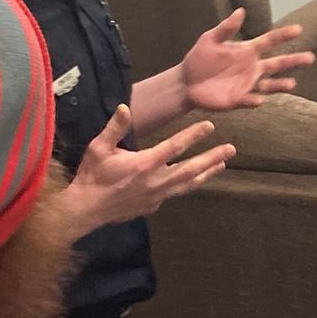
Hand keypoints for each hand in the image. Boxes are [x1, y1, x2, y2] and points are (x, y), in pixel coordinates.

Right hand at [57, 107, 233, 233]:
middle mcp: (156, 181)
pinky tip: (193, 180)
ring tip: (222, 165)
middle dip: (212, 157)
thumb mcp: (99, 148)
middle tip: (231, 149)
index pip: (175, 146)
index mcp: (144, 164)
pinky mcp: (153, 206)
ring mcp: (156, 196)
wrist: (85, 210)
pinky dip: (187, 186)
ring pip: (188, 184)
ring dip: (206, 173)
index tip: (209, 126)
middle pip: (191, 168)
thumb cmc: (92, 176)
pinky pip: (174, 193)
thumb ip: (115, 128)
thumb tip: (125, 107)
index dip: (194, 135)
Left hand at [180, 9, 314, 112]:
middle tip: (311, 57)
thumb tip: (241, 11)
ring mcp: (247, 84)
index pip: (269, 41)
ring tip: (292, 83)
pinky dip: (255, 100)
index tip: (298, 29)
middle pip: (277, 64)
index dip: (283, 35)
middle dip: (294, 61)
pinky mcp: (238, 100)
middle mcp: (252, 68)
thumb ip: (227, 28)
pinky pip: (249, 100)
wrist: (187, 82)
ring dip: (280, 84)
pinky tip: (259, 99)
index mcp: (247, 50)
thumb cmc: (199, 58)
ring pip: (269, 85)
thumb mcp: (210, 39)